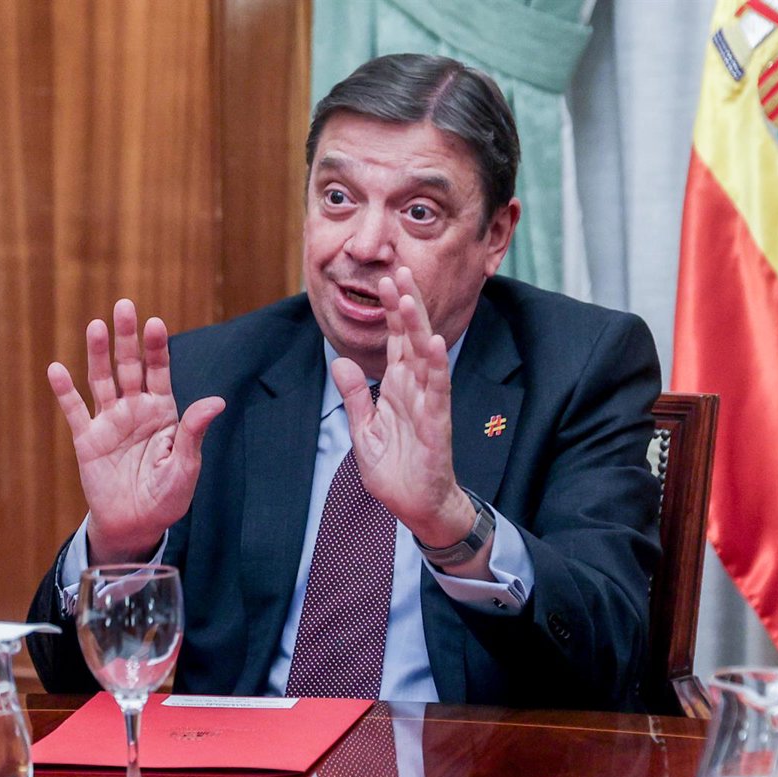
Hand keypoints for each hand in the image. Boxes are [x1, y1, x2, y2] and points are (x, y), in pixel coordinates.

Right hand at [48, 299, 224, 563]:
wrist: (137, 524)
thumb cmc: (168, 495)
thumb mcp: (187, 465)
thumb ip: (194, 432)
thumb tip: (217, 402)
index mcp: (163, 412)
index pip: (160, 372)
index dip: (157, 348)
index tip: (156, 322)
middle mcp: (135, 410)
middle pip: (129, 367)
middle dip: (127, 337)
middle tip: (125, 305)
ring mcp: (109, 422)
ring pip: (102, 380)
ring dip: (98, 354)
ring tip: (95, 325)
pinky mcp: (87, 440)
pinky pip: (74, 411)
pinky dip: (64, 391)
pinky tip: (56, 369)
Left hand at [331, 268, 477, 555]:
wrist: (417, 506)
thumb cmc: (396, 470)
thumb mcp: (364, 430)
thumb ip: (355, 395)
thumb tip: (340, 360)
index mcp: (398, 387)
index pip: (396, 340)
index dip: (392, 311)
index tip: (386, 279)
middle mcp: (415, 388)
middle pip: (412, 338)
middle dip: (406, 305)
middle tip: (399, 270)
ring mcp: (428, 404)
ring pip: (424, 356)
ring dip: (418, 326)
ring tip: (409, 297)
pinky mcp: (436, 423)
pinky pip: (437, 390)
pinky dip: (437, 366)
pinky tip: (434, 343)